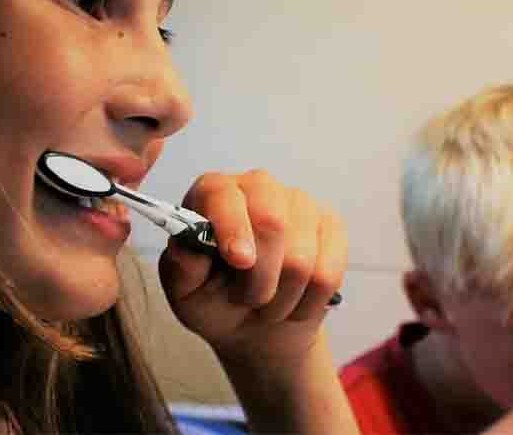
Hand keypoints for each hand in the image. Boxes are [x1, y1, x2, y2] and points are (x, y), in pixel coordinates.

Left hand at [158, 169, 346, 367]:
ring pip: (301, 257)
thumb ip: (182, 267)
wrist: (254, 326)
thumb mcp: (185, 292)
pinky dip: (308, 302)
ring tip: (267, 304)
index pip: (223, 195)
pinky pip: (328, 271)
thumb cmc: (213, 301)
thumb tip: (187, 246)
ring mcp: (299, 203)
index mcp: (212, 193)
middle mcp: (257, 186)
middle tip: (247, 299)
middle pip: (271, 222)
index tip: (239, 261)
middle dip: (259, 277)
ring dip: (282, 297)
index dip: (233, 228)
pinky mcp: (330, 226)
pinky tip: (295, 302)